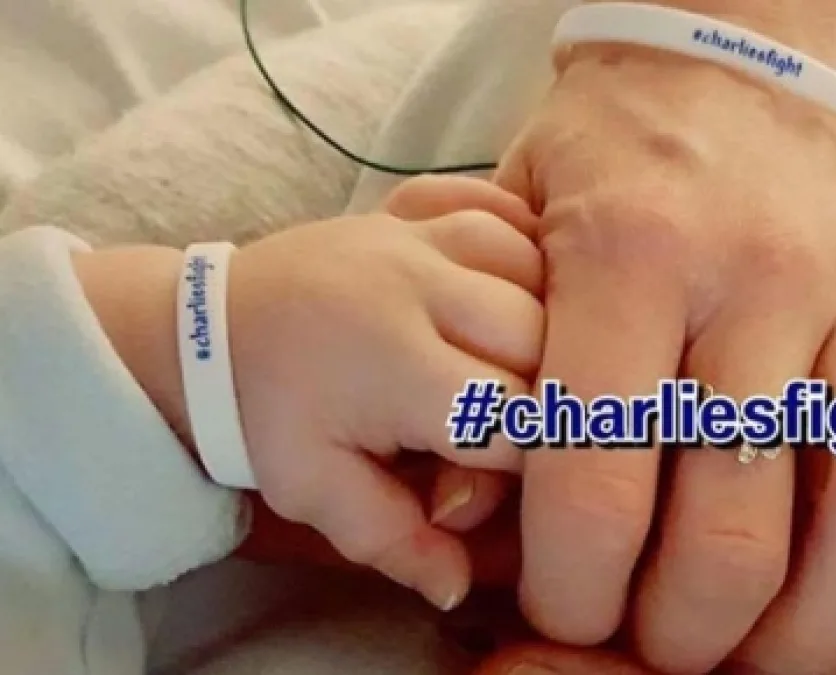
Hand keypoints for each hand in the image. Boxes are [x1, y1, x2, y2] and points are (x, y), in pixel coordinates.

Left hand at [77, 176, 543, 609]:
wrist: (208, 330)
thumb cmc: (268, 417)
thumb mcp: (316, 492)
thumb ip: (392, 540)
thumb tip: (459, 585)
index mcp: (393, 363)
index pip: (516, 417)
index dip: (532, 462)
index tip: (503, 475)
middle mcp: (416, 285)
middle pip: (544, 338)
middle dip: (549, 395)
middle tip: (515, 422)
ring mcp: (418, 236)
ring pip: (539, 265)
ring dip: (551, 319)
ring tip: (521, 362)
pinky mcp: (418, 209)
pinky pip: (503, 209)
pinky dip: (529, 244)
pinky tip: (527, 283)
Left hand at [494, 29, 835, 673]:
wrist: (737, 49)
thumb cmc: (610, 147)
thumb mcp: (513, 220)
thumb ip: (488, 367)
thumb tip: (466, 515)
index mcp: (628, 254)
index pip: (598, 469)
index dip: (575, 582)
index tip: (565, 612)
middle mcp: (750, 281)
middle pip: (727, 522)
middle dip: (678, 627)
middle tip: (647, 643)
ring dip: (802, 620)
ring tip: (748, 650)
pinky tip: (827, 590)